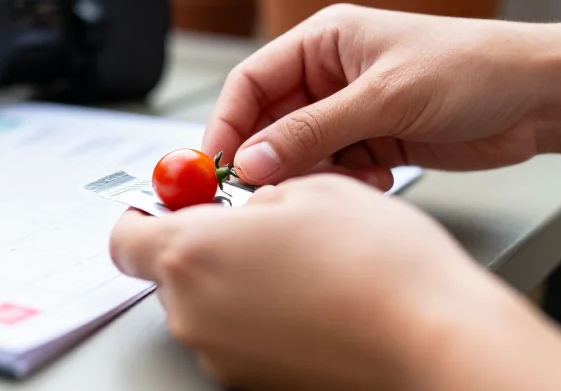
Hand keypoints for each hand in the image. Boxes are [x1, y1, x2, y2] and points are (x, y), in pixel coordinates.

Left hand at [109, 174, 560, 390]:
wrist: (434, 340)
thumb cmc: (378, 265)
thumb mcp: (311, 189)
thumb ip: (255, 193)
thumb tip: (242, 202)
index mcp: (192, 252)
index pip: (126, 235)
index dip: (144, 214)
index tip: (169, 203)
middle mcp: (192, 310)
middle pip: (169, 270)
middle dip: (205, 244)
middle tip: (257, 228)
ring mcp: (218, 353)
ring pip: (206, 302)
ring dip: (236, 280)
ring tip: (301, 266)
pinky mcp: (249, 381)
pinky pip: (236, 336)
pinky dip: (258, 316)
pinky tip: (310, 302)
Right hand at [201, 4, 560, 188]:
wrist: (538, 97)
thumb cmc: (471, 67)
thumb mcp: (382, 98)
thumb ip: (312, 131)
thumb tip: (252, 160)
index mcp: (322, 41)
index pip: (252, 81)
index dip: (228, 122)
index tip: (217, 163)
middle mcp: (329, 75)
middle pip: (271, 121)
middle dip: (271, 156)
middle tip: (267, 189)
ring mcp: (350, 110)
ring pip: (301, 151)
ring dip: (314, 172)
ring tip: (345, 178)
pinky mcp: (373, 141)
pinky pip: (334, 168)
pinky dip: (344, 181)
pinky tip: (375, 178)